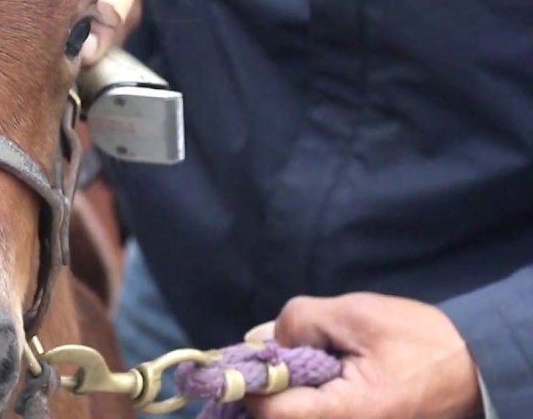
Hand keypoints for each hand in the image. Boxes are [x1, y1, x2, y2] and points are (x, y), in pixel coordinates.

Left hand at [244, 293, 482, 418]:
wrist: (474, 367)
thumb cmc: (420, 340)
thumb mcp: (357, 315)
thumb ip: (301, 322)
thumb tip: (263, 341)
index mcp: (346, 414)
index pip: (270, 412)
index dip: (251, 382)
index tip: (247, 356)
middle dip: (266, 387)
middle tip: (270, 355)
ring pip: (295, 418)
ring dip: (284, 393)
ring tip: (296, 362)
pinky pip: (315, 416)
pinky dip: (303, 398)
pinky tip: (311, 375)